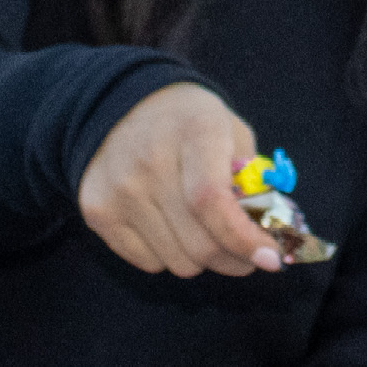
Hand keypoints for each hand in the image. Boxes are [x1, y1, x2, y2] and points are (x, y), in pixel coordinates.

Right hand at [80, 82, 281, 276]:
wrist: (121, 104)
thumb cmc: (190, 124)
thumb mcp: (231, 131)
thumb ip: (253, 180)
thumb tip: (265, 234)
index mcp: (194, 132)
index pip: (212, 202)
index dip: (243, 238)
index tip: (269, 257)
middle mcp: (150, 161)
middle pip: (198, 243)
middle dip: (234, 259)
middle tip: (248, 255)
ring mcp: (118, 189)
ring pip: (177, 262)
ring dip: (201, 259)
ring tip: (204, 232)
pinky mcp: (97, 211)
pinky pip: (148, 262)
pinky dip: (169, 255)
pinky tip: (171, 226)